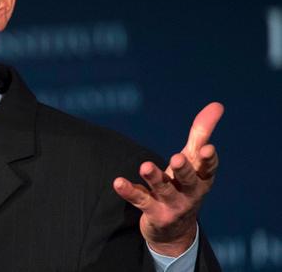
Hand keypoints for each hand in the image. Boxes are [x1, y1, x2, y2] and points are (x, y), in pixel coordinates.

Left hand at [113, 102, 222, 256]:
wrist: (174, 230)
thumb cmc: (185, 184)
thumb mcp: (193, 160)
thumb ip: (201, 134)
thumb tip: (218, 105)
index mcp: (203, 179)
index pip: (208, 168)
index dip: (209, 159)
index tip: (208, 148)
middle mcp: (190, 193)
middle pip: (188, 180)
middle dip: (184, 169)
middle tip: (177, 157)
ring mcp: (172, 204)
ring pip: (163, 189)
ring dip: (154, 177)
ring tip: (145, 166)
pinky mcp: (153, 212)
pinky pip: (140, 200)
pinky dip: (129, 191)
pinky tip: (118, 182)